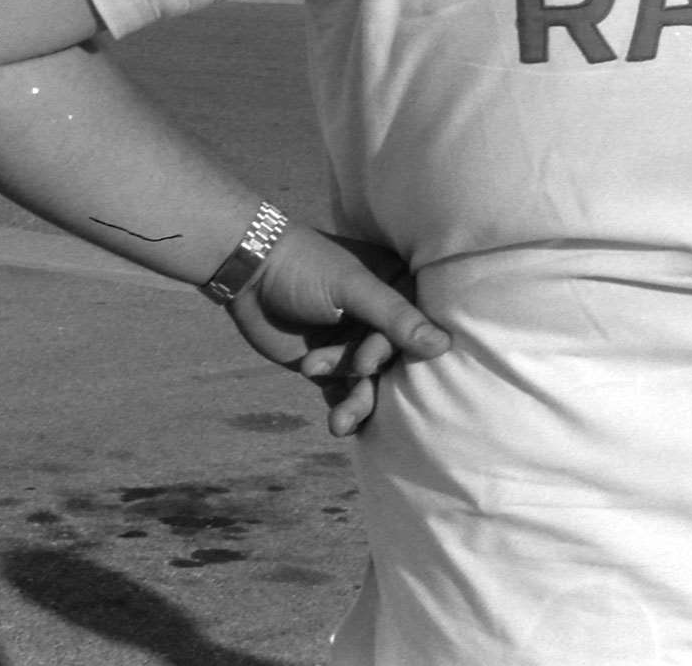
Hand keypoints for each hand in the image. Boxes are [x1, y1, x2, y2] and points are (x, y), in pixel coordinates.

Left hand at [224, 226, 449, 437]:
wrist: (248, 272)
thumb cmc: (304, 266)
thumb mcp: (351, 286)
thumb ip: (394, 316)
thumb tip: (443, 345)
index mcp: (395, 288)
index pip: (415, 327)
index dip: (394, 349)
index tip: (368, 361)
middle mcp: (379, 318)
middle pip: (393, 360)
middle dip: (369, 375)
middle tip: (352, 369)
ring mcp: (354, 342)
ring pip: (369, 383)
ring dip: (356, 403)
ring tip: (339, 424)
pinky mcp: (329, 364)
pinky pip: (344, 393)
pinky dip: (342, 409)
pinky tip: (337, 425)